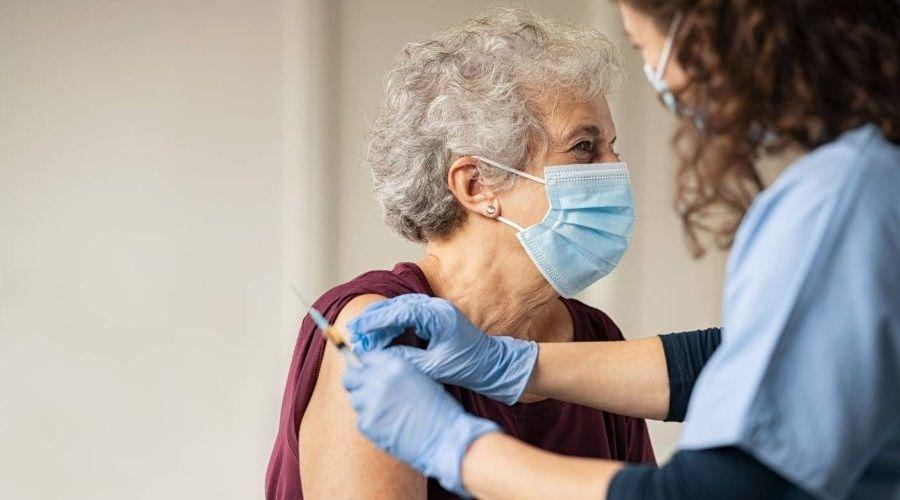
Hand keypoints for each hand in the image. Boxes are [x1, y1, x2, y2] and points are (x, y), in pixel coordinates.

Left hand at [343, 350, 500, 495]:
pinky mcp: (367, 424)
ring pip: (355, 400)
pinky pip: (361, 420)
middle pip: (350, 377)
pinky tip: (388, 426)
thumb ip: (395, 372)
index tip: (366, 373)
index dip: (365, 366)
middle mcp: (379, 380)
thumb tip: (373, 373)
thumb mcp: (419, 378)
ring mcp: (371, 402)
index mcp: (395, 365)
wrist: (444, 438)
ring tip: (385, 413)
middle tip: (366, 392)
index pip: (366, 357)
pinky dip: (371, 423)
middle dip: (356, 383)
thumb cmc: (438, 410)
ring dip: (365, 405)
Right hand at [347, 294, 538, 404]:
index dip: (375, 321)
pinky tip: (382, 336)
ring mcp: (437, 310)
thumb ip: (407, 359)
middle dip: (374, 319)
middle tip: (355, 333)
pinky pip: (409, 315)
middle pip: (397, 306)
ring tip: (363, 335)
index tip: (357, 330)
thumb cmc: (470, 367)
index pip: (399, 312)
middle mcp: (437, 308)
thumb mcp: (434, 367)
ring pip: (401, 309)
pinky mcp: (436, 317)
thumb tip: (380, 357)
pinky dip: (393, 324)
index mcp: (438, 316)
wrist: (494, 365)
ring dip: (382, 321)